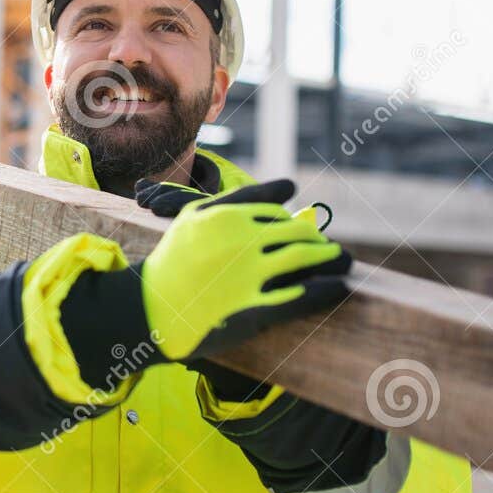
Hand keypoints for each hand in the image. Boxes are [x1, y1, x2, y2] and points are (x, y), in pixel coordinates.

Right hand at [139, 178, 350, 360]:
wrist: (151, 306)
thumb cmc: (173, 259)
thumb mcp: (197, 217)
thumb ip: (240, 198)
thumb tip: (289, 186)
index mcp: (228, 216)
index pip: (276, 212)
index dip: (293, 221)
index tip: (302, 229)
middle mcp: (242, 240)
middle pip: (295, 233)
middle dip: (317, 239)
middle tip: (328, 246)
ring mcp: (249, 274)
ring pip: (303, 259)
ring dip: (329, 258)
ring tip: (341, 260)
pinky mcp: (254, 306)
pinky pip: (300, 296)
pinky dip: (325, 291)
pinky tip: (339, 288)